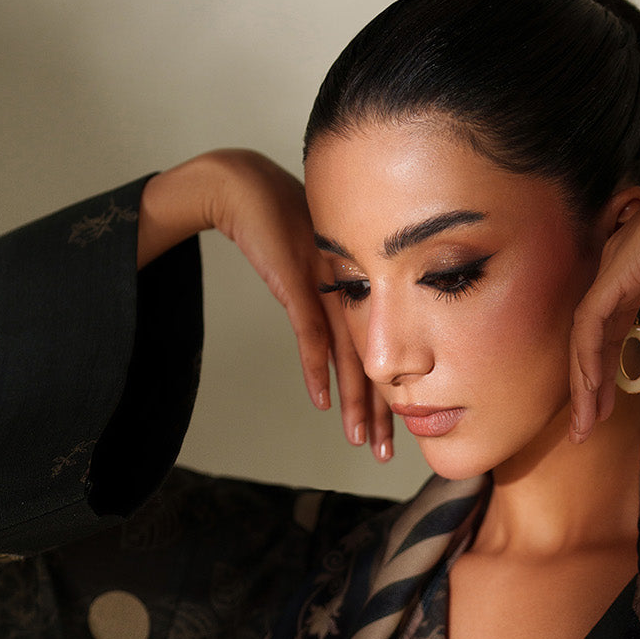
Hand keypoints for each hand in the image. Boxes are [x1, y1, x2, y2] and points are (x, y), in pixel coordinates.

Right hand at [138, 150, 392, 458]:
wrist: (244, 187)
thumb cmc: (276, 225)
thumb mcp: (309, 271)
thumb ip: (325, 305)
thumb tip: (333, 347)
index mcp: (362, 288)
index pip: (380, 352)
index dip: (387, 394)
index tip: (396, 429)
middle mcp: (352, 290)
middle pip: (371, 361)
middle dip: (380, 411)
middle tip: (387, 451)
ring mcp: (328, 286)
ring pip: (347, 356)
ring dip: (354, 402)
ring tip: (360, 439)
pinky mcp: (299, 282)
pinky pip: (310, 335)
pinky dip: (316, 370)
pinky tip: (323, 402)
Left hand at [569, 116, 639, 439]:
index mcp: (634, 269)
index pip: (611, 330)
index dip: (606, 371)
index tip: (606, 409)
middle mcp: (616, 269)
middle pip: (591, 339)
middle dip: (587, 388)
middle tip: (585, 429)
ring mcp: (614, 267)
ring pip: (585, 337)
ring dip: (584, 384)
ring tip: (585, 424)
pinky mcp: (619, 269)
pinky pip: (592, 324)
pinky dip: (588, 360)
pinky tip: (590, 392)